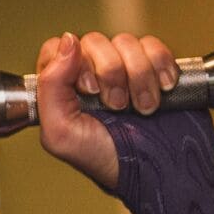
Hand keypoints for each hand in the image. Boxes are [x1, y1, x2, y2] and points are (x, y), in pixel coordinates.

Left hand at [34, 30, 178, 190]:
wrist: (158, 172)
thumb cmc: (106, 159)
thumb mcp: (61, 132)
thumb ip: (50, 84)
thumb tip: (67, 41)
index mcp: (63, 87)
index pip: (57, 47)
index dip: (73, 62)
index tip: (88, 90)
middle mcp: (92, 75)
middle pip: (94, 42)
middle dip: (110, 75)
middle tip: (117, 106)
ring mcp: (124, 70)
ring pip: (126, 43)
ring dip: (139, 76)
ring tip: (143, 107)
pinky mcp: (155, 69)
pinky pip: (155, 47)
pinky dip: (161, 67)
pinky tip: (163, 90)